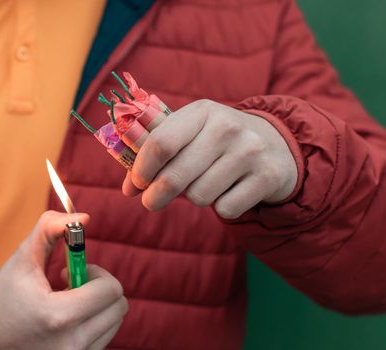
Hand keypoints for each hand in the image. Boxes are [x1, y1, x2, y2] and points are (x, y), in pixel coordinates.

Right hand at [0, 211, 127, 349]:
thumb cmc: (3, 296)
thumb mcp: (23, 258)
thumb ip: (50, 229)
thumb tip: (84, 217)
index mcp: (59, 315)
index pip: (111, 290)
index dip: (96, 273)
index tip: (70, 272)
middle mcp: (72, 344)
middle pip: (119, 307)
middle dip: (100, 288)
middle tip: (71, 285)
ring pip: (114, 322)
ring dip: (97, 306)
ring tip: (67, 303)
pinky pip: (104, 337)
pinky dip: (93, 323)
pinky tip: (66, 320)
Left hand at [122, 99, 297, 218]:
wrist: (277, 144)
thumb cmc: (218, 141)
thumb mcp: (192, 132)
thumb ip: (157, 152)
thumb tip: (129, 188)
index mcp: (202, 111)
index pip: (161, 143)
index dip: (142, 169)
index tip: (135, 184)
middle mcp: (228, 127)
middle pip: (175, 176)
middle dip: (156, 195)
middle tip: (151, 202)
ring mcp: (250, 151)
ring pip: (199, 196)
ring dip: (195, 197)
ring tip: (206, 183)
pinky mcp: (268, 177)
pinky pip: (226, 209)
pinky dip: (222, 207)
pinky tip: (230, 191)